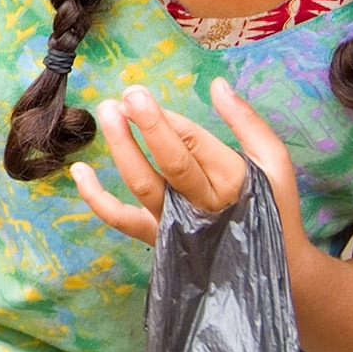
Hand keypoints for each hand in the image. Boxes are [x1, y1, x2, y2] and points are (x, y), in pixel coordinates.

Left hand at [70, 79, 303, 246]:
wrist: (274, 267)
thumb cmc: (272, 204)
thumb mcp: (273, 159)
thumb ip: (246, 120)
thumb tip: (218, 84)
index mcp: (234, 180)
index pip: (194, 143)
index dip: (164, 118)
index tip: (140, 94)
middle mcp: (204, 203)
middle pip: (170, 161)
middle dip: (146, 125)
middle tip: (126, 95)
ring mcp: (178, 225)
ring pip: (143, 185)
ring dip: (121, 147)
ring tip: (107, 112)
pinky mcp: (158, 240)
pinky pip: (121, 220)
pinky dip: (95, 198)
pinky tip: (79, 170)